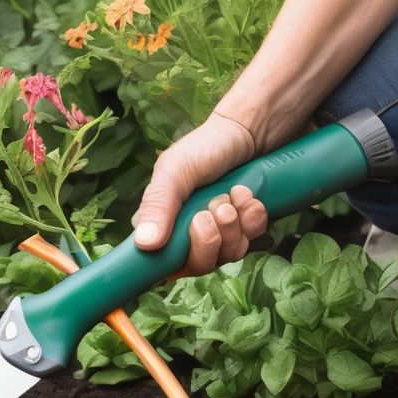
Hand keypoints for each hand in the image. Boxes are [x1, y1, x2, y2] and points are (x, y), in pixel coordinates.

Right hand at [133, 112, 267, 275]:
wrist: (250, 132)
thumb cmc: (205, 148)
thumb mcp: (175, 170)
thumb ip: (158, 204)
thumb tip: (144, 244)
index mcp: (162, 224)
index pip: (163, 262)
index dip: (183, 253)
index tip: (197, 223)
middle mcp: (186, 235)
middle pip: (198, 264)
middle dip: (214, 237)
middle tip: (221, 206)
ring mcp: (216, 236)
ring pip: (226, 256)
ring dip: (236, 227)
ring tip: (237, 195)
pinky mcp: (241, 233)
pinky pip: (249, 245)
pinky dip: (253, 222)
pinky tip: (250, 199)